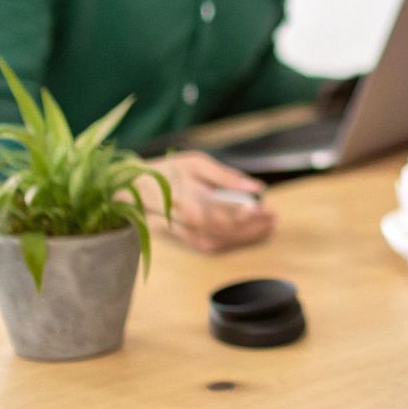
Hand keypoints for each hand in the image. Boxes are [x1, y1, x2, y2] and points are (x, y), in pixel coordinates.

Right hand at [134, 151, 276, 252]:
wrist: (134, 186)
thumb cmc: (167, 170)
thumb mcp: (196, 163)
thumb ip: (227, 177)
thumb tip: (257, 187)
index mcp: (187, 202)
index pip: (224, 214)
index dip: (247, 215)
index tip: (266, 208)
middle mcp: (185, 223)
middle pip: (225, 231)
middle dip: (253, 226)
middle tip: (273, 217)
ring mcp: (183, 234)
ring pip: (219, 242)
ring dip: (245, 237)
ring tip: (266, 225)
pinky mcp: (182, 238)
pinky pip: (210, 245)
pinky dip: (231, 242)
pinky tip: (247, 234)